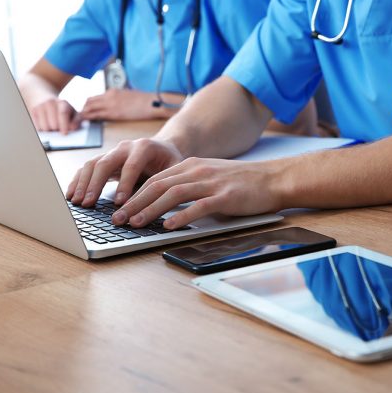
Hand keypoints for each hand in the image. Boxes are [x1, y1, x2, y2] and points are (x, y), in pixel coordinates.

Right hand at [30, 98, 80, 133]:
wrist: (44, 98)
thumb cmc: (62, 110)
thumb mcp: (73, 112)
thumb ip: (76, 121)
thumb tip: (72, 128)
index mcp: (63, 103)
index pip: (63, 114)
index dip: (64, 124)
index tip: (64, 133)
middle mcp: (50, 103)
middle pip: (53, 124)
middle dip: (57, 130)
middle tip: (58, 128)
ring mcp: (40, 106)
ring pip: (44, 127)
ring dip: (49, 130)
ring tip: (52, 126)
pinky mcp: (33, 111)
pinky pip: (37, 127)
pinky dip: (41, 129)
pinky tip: (44, 124)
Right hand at [66, 138, 184, 206]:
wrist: (162, 148)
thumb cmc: (170, 161)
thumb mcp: (176, 168)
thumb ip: (169, 181)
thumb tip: (160, 203)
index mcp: (144, 147)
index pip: (131, 165)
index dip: (125, 184)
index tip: (120, 203)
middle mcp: (125, 147)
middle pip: (106, 162)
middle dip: (96, 184)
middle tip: (89, 203)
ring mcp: (112, 152)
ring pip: (93, 164)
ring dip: (83, 183)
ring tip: (78, 202)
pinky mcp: (104, 160)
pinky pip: (87, 168)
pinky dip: (78, 181)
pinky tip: (72, 196)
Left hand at [81, 89, 160, 120]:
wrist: (152, 102)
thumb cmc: (144, 101)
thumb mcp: (128, 96)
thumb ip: (119, 100)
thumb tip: (116, 106)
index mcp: (113, 92)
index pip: (94, 98)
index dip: (88, 106)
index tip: (85, 112)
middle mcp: (109, 96)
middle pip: (88, 102)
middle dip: (82, 110)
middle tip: (79, 119)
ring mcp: (110, 104)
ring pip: (89, 108)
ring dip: (83, 115)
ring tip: (78, 122)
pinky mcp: (114, 113)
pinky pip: (96, 115)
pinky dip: (89, 118)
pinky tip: (86, 123)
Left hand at [111, 158, 284, 229]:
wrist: (273, 178)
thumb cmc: (242, 182)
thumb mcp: (211, 177)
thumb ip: (190, 186)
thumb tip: (167, 205)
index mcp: (192, 166)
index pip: (156, 180)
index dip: (135, 195)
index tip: (120, 209)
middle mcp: (198, 171)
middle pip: (159, 185)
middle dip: (135, 203)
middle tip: (118, 219)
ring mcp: (211, 183)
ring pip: (173, 194)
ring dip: (151, 210)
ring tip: (136, 223)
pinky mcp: (225, 196)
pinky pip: (199, 206)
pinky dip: (182, 216)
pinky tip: (170, 226)